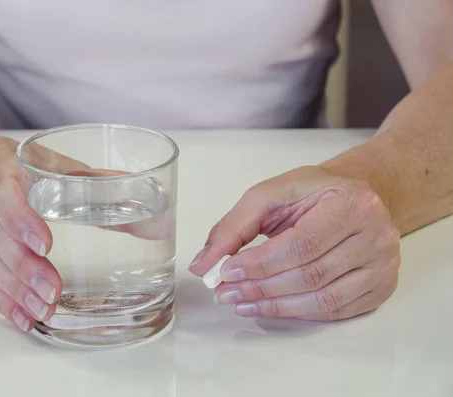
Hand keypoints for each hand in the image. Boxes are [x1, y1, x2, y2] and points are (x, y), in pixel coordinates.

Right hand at [0, 136, 88, 331]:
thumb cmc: (15, 167)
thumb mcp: (44, 161)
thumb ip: (82, 181)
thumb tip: (134, 207)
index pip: (0, 192)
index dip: (21, 220)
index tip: (46, 245)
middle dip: (25, 266)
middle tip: (52, 289)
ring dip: (16, 290)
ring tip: (44, 308)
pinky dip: (2, 300)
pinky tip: (24, 316)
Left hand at [189, 166, 400, 320]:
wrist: (354, 197)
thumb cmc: (313, 193)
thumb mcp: (270, 195)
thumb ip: (233, 226)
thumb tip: (204, 264)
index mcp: (352, 202)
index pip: (301, 244)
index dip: (261, 264)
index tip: (226, 272)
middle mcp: (376, 235)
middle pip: (311, 274)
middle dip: (261, 288)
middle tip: (225, 293)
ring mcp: (383, 265)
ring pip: (324, 299)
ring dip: (276, 306)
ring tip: (241, 303)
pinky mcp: (382, 288)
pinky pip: (337, 311)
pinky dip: (299, 313)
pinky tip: (271, 306)